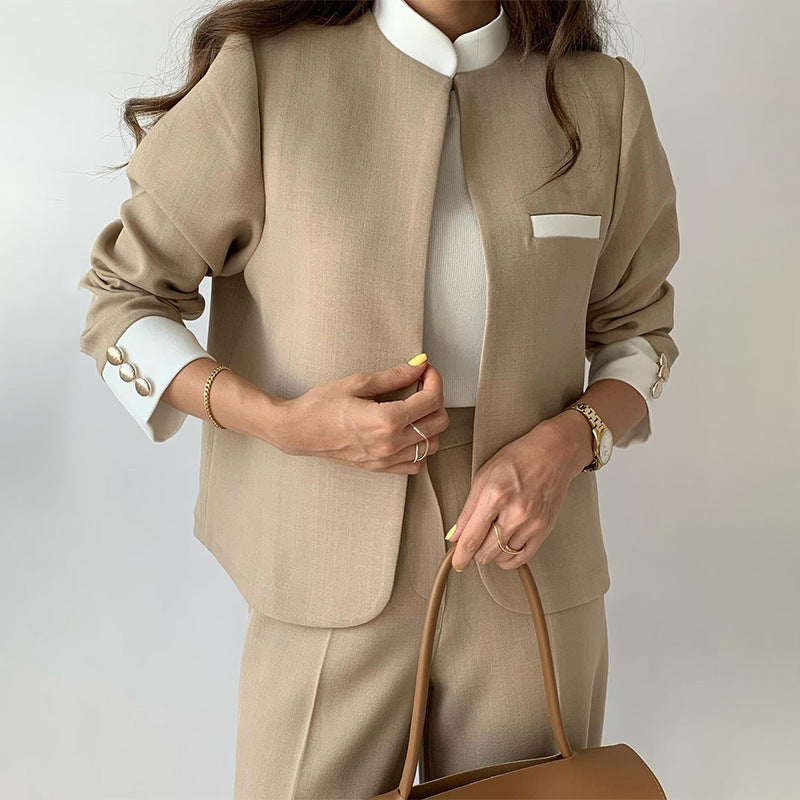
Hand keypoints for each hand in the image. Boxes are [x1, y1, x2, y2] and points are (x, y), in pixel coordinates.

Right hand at [275, 356, 449, 473]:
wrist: (298, 431)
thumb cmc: (321, 405)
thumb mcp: (358, 382)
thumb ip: (394, 375)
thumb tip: (419, 364)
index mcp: (386, 420)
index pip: (432, 400)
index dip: (435, 379)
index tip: (426, 370)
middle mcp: (390, 444)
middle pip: (439, 422)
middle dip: (435, 399)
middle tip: (420, 384)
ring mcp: (386, 459)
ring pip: (432, 445)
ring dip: (431, 424)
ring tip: (415, 407)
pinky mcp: (380, 467)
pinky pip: (416, 464)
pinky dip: (420, 447)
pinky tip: (408, 431)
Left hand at [447, 410, 592, 570]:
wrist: (553, 454)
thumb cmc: (518, 459)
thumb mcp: (483, 476)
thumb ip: (468, 509)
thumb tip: (456, 534)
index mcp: (495, 496)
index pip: (472, 538)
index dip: (461, 556)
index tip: (457, 562)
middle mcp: (515, 512)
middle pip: (487, 552)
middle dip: (475, 551)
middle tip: (475, 539)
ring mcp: (532, 523)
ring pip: (503, 556)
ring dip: (492, 552)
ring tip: (492, 536)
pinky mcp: (544, 529)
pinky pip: (523, 557)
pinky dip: (510, 558)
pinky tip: (504, 548)